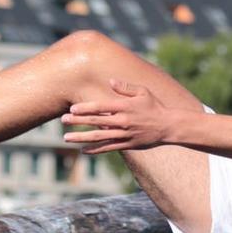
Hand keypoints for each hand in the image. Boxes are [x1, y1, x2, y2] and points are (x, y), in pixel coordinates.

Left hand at [62, 80, 177, 153]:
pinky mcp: (127, 144)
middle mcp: (123, 121)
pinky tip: (83, 150)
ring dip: (81, 137)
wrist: (169, 126)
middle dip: (77, 121)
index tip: (72, 109)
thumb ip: (126, 88)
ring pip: (99, 137)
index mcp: (125, 107)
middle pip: (96, 121)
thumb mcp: (143, 92)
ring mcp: (124, 134)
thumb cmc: (155, 106)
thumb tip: (110, 81)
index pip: (100, 107)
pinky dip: (95, 150)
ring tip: (66, 138)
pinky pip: (108, 148)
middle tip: (62, 120)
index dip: (85, 108)